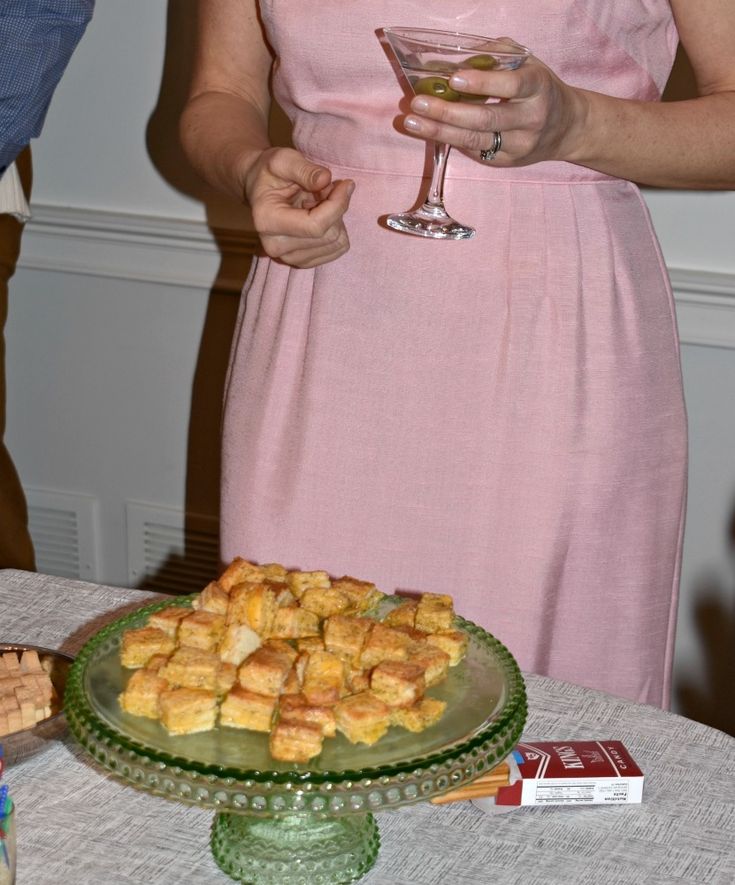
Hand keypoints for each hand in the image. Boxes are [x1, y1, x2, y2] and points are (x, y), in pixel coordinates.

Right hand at [244, 147, 354, 267]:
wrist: (259, 188)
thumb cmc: (270, 172)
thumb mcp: (283, 159)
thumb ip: (304, 169)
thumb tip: (325, 179)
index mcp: (267, 221)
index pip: (315, 226)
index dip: (337, 204)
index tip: (346, 184)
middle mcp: (275, 247)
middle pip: (329, 235)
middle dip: (336, 207)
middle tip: (325, 189)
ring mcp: (289, 258)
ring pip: (336, 243)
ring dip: (336, 218)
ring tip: (319, 201)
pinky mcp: (303, 262)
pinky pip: (337, 250)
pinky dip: (336, 229)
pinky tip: (321, 216)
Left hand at [403, 57, 587, 166]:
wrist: (567, 127)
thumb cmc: (539, 88)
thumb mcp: (527, 63)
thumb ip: (496, 55)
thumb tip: (455, 59)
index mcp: (538, 87)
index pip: (511, 84)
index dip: (482, 83)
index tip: (454, 80)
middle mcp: (531, 119)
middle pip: (486, 119)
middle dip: (448, 113)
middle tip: (417, 103)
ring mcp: (520, 145)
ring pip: (475, 141)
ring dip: (440, 132)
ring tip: (412, 122)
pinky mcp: (508, 163)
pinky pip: (475, 153)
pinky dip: (451, 141)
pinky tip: (430, 132)